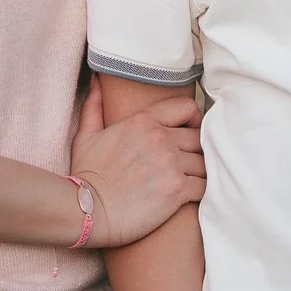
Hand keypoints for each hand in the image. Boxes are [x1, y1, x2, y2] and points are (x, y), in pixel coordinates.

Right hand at [70, 83, 204, 247]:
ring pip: (204, 162)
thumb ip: (95, 105)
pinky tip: (190, 195)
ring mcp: (171, 163)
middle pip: (198, 138)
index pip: (187, 108)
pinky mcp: (177, 189)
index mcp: (143, 121)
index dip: (193, 119)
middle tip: (189, 162)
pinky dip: (201, 191)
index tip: (189, 132)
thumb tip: (96, 81)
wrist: (86, 210)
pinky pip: (204, 185)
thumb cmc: (86, 175)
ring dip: (199, 171)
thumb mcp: (86, 135)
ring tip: (189, 180)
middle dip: (196, 150)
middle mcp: (160, 138)